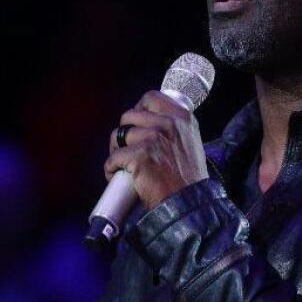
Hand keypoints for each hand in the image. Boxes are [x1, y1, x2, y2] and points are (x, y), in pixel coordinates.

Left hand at [105, 90, 208, 210]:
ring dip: (116, 150)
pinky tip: (118, 175)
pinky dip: (111, 168)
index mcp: (182, 117)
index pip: (151, 98)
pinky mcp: (139, 155)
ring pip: (117, 135)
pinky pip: (113, 157)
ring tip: (123, 164)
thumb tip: (148, 120)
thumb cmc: (188, 178)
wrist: (188, 203)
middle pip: (129, 116)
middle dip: (124, 132)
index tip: (137, 124)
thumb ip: (174, 127)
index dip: (138, 110)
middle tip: (128, 149)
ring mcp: (153, 138)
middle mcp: (168, 124)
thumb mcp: (190, 141)